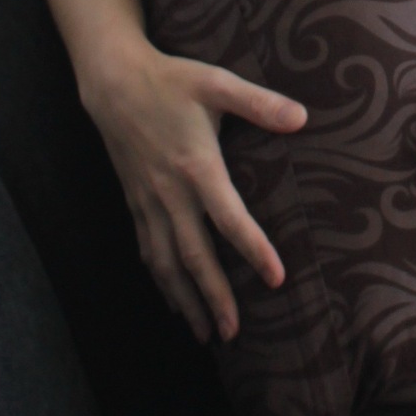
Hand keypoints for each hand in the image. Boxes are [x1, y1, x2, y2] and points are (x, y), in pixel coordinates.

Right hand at [82, 44, 306, 343]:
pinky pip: (148, 250)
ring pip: (166, 263)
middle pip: (194, 257)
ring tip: (204, 334)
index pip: (230, 220)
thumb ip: (259, 103)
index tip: (276, 278)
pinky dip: (161, 280)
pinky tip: (172, 299)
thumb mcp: (217, 83)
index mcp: (197, 167)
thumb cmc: (171, 81)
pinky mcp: (135, 202)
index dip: (254, 250)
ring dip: (185, 301)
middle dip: (214, 298)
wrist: (113, 83)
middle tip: (233, 332)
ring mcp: (149, 202)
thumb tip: (302, 117)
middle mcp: (170, 193)